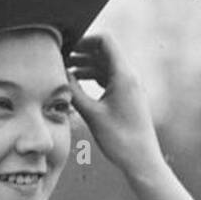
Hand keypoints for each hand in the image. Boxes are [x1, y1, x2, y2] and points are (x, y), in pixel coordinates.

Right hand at [66, 34, 166, 180]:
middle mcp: (129, 77)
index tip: (67, 46)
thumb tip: (58, 74)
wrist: (142, 160)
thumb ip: (74, 92)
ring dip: (85, 65)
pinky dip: (93, 78)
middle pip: (103, 52)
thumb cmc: (119, 139)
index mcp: (124, 75)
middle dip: (81, 52)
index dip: (84, 39)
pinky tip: (77, 85)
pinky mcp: (128, 97)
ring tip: (64, 72)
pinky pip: (108, 79)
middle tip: (60, 58)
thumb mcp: (91, 114)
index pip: (105, 41)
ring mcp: (129, 87)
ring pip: (105, 66)